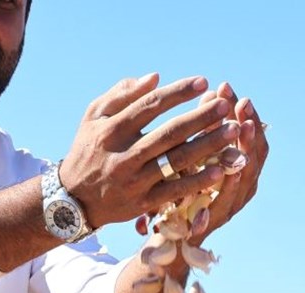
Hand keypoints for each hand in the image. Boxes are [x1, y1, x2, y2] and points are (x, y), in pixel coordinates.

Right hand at [58, 74, 241, 228]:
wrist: (72, 199)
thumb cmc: (87, 151)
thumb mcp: (93, 118)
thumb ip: (121, 95)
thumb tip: (154, 78)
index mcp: (111, 130)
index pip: (149, 106)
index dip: (178, 93)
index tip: (203, 82)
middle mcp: (123, 155)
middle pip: (169, 133)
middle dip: (200, 118)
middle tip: (225, 105)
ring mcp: (133, 181)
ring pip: (176, 161)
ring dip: (207, 145)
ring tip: (232, 131)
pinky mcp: (141, 203)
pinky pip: (174, 190)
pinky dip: (198, 181)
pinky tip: (221, 169)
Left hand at [191, 82, 269, 243]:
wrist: (168, 235)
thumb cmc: (178, 188)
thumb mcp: (188, 156)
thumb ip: (201, 130)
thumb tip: (209, 93)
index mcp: (239, 167)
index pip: (251, 135)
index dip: (245, 112)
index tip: (232, 90)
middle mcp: (242, 185)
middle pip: (255, 152)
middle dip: (249, 124)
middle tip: (242, 101)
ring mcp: (232, 204)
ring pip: (247, 174)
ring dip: (245, 149)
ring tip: (243, 127)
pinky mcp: (216, 222)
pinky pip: (226, 202)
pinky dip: (229, 186)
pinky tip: (228, 171)